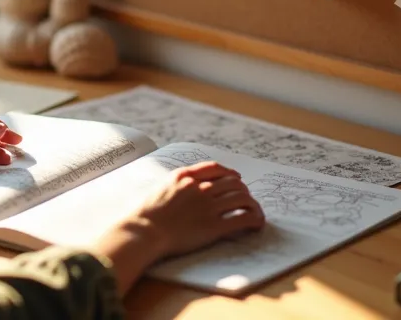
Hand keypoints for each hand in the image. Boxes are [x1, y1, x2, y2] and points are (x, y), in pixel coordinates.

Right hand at [94, 161, 264, 293]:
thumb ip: (174, 185)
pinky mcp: (214, 226)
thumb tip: (182, 188)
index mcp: (184, 177)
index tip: (235, 178)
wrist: (143, 232)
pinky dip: (254, 219)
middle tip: (245, 197)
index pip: (215, 168)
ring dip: (253, 204)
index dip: (229, 173)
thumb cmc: (143, 215)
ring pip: (241, 198)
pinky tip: (257, 224)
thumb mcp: (158, 189)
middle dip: (242, 189)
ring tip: (256, 212)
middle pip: (232, 182)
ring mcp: (208, 206)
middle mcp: (199, 188)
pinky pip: (242, 218)